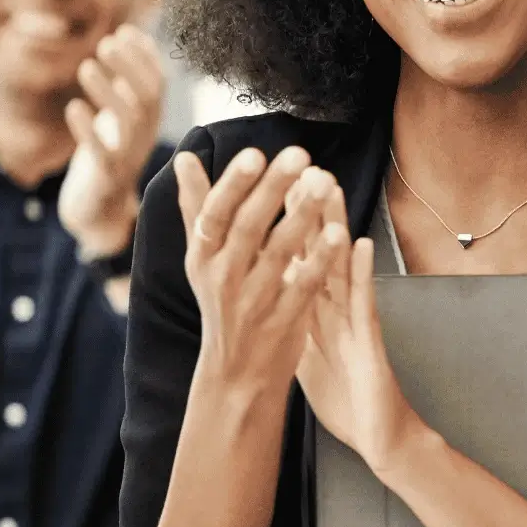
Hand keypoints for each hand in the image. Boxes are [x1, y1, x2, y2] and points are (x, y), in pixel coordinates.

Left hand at [61, 25, 166, 255]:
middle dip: (130, 67)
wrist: (98, 210)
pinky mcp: (107, 176)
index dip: (144, 56)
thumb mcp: (120, 115)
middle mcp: (145, 136)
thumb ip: (128, 81)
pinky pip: (103, 152)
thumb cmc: (106, 154)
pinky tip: (73, 107)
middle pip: (148, 97)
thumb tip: (131, 35)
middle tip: (106, 42)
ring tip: (87, 65)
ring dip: (109, 91)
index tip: (124, 30)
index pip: (158, 82)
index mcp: (150, 120)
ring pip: (130, 121)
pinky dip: (88, 129)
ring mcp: (129, 156)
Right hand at [177, 146, 337, 398]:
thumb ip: (197, 206)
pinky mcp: (282, 321)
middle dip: (273, 190)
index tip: (254, 153)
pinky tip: (341, 234)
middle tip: (299, 154)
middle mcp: (223, 276)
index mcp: (203, 255)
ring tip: (324, 184)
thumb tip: (186, 158)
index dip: (233, 185)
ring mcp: (253, 300)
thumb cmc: (222, 301)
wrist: (234, 373)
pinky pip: (303, 287)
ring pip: (278, 254)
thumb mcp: (203, 257)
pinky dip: (320, 261)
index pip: (215, 214)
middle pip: (248, 228)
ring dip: (302, 217)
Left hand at [295, 187, 421, 471]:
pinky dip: (363, 273)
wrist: (381, 438)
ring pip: (345, 266)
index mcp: (319, 315)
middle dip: (310, 213)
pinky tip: (362, 245)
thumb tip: (273, 311)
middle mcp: (338, 310)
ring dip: (337, 227)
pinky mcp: (370, 340)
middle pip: (321, 253)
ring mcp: (356, 321)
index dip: (287, 228)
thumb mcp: (312, 360)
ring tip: (331, 188)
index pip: (300, 262)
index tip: (273, 191)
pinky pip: (364, 303)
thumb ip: (297, 330)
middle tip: (301, 169)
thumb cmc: (349, 401)